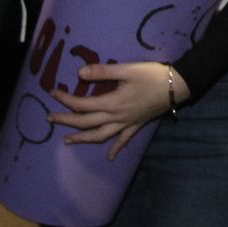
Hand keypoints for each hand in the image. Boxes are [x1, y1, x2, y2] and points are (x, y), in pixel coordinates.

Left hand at [49, 61, 183, 159]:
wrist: (177, 86)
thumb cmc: (152, 75)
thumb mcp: (127, 69)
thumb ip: (103, 71)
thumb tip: (79, 73)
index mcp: (112, 103)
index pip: (82, 104)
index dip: (65, 99)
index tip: (53, 92)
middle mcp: (116, 117)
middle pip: (86, 123)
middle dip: (66, 121)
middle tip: (50, 118)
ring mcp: (127, 124)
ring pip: (100, 136)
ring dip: (83, 138)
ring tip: (67, 140)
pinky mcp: (137, 125)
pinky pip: (123, 140)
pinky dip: (115, 149)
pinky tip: (109, 157)